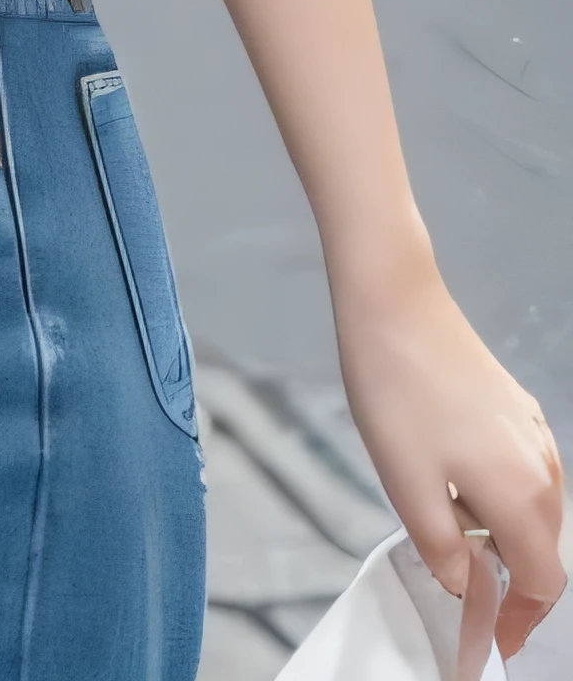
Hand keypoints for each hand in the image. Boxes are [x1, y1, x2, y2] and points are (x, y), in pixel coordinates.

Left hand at [336, 257, 563, 659]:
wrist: (394, 300)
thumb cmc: (396, 392)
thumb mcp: (406, 483)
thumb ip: (441, 547)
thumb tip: (465, 587)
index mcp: (525, 497)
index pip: (541, 583)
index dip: (517, 620)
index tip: (490, 640)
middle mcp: (545, 471)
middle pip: (542, 550)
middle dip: (507, 581)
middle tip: (461, 594)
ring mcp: (534, 435)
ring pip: (531, 512)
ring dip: (499, 537)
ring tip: (446, 536)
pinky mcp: (516, 409)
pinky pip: (520, 475)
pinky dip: (496, 498)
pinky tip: (449, 483)